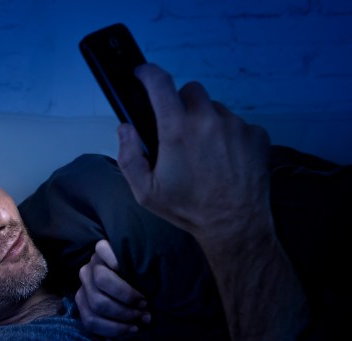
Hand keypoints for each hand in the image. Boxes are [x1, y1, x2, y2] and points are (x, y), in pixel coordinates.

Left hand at [75, 240, 150, 340]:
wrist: (142, 265)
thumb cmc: (135, 296)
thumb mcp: (126, 315)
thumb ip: (119, 328)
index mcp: (85, 299)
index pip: (90, 321)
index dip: (114, 329)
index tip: (135, 329)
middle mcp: (85, 280)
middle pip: (97, 303)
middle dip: (123, 313)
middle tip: (143, 314)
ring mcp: (92, 262)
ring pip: (101, 281)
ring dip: (125, 295)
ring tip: (143, 300)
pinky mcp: (102, 247)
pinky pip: (104, 252)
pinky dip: (115, 262)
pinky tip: (128, 269)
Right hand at [117, 64, 271, 243]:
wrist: (235, 225)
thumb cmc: (187, 208)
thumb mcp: (145, 191)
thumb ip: (128, 156)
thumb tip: (125, 127)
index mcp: (177, 130)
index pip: (160, 83)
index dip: (147, 73)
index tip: (142, 73)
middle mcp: (208, 120)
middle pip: (191, 92)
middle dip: (181, 105)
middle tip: (179, 132)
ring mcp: (236, 126)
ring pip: (215, 109)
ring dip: (206, 122)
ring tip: (205, 154)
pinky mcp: (257, 134)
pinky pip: (237, 124)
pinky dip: (229, 136)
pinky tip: (226, 160)